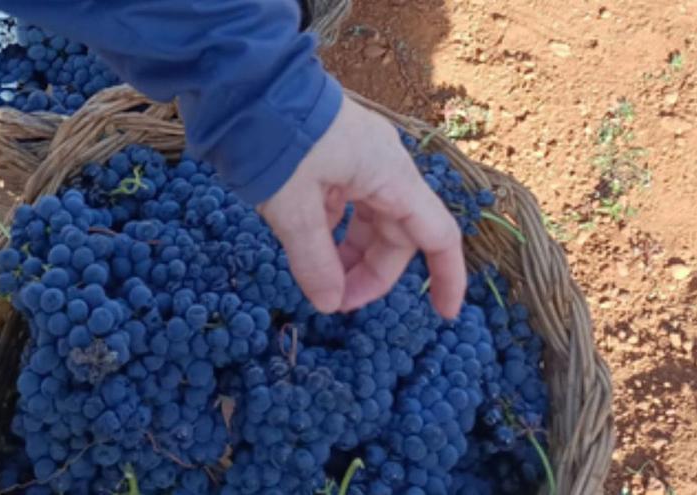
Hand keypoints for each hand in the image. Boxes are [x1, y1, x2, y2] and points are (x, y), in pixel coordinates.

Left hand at [258, 96, 465, 317]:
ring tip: (319, 279)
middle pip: (397, 235)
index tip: (444, 316)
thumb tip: (329, 304)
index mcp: (390, 176)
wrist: (249, 84)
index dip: (447, 277)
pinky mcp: (336, 157)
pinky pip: (347, 205)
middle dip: (371, 274)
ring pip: (370, 222)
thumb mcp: (293, 208)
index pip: (437, 235)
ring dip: (350, 254)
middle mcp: (384, 168)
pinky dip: (332, 231)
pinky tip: (307, 244)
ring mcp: (360, 160)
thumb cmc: (278, 140)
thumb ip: (315, 260)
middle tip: (334, 303)